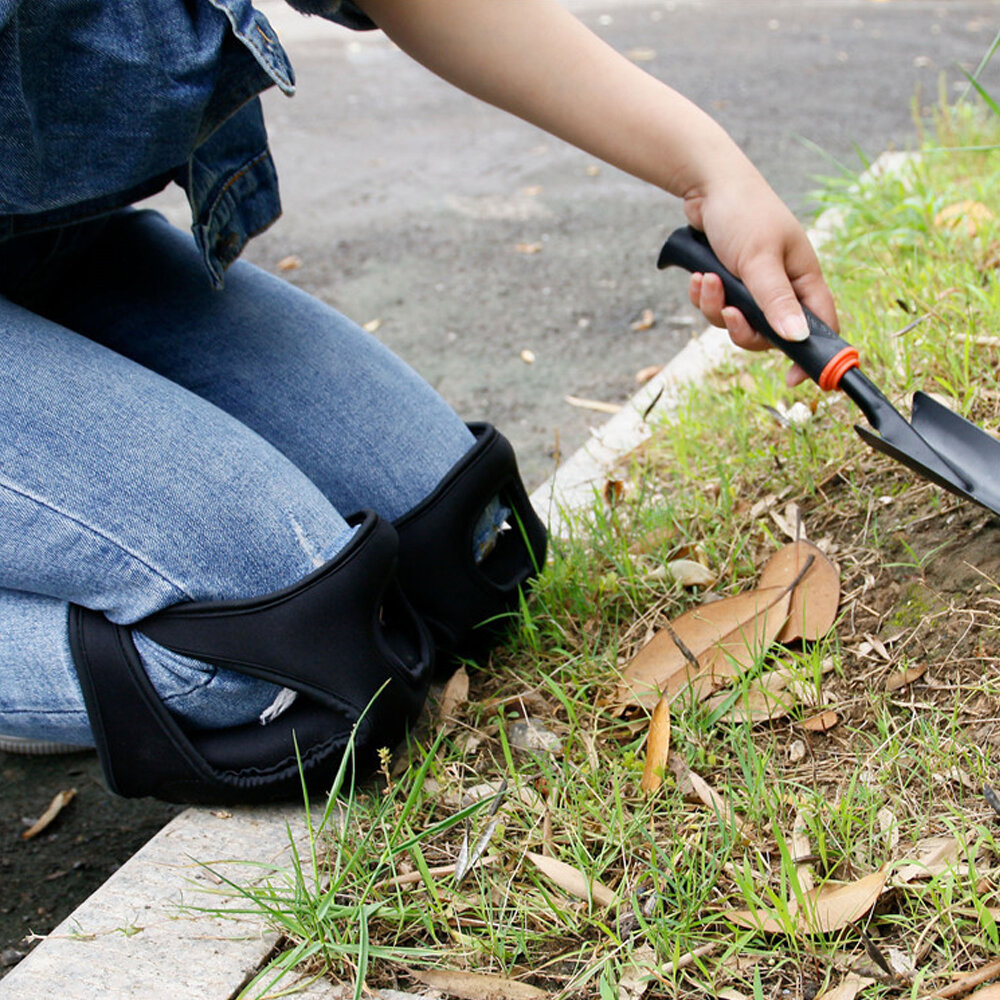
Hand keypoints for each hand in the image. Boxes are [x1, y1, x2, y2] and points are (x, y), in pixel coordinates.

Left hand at [682, 168, 837, 386]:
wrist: (707, 187)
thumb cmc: (744, 213)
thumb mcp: (760, 259)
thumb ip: (776, 300)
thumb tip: (797, 338)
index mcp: (803, 279)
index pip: (820, 327)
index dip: (810, 356)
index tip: (793, 381)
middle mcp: (782, 287)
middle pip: (769, 336)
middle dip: (743, 329)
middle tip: (730, 313)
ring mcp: (754, 287)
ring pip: (737, 324)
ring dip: (717, 308)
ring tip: (706, 280)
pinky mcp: (729, 284)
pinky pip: (716, 309)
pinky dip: (705, 298)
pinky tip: (697, 277)